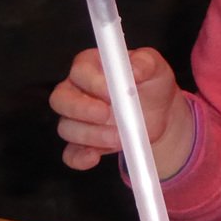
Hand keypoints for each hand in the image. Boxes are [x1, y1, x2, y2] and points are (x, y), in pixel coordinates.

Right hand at [49, 47, 192, 176]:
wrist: (160, 114)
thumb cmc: (151, 84)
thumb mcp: (155, 68)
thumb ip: (146, 63)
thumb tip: (135, 69)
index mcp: (91, 66)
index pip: (79, 70)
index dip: (93, 82)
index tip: (112, 91)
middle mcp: (77, 91)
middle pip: (61, 99)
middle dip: (83, 110)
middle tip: (107, 115)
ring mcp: (77, 119)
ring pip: (67, 128)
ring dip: (93, 135)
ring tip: (120, 136)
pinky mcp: (83, 143)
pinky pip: (71, 154)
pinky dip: (80, 158)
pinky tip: (94, 157)